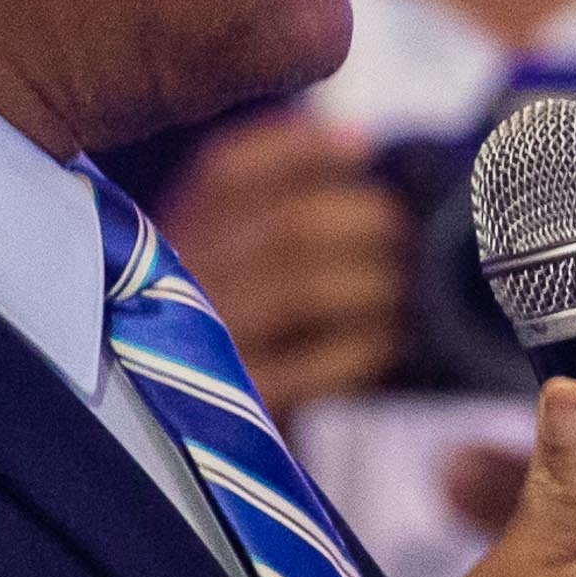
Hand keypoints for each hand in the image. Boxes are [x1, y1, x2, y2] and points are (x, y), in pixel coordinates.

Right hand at [157, 106, 407, 414]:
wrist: (189, 435)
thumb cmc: (233, 326)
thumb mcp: (228, 255)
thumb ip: (275, 201)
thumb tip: (360, 141)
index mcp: (173, 228)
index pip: (229, 169)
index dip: (304, 148)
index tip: (365, 147)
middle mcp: (177, 280)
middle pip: (285, 228)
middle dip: (364, 222)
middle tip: (402, 234)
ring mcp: (203, 345)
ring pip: (300, 290)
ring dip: (372, 285)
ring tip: (401, 291)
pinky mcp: (239, 404)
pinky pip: (314, 367)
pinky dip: (364, 349)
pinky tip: (384, 347)